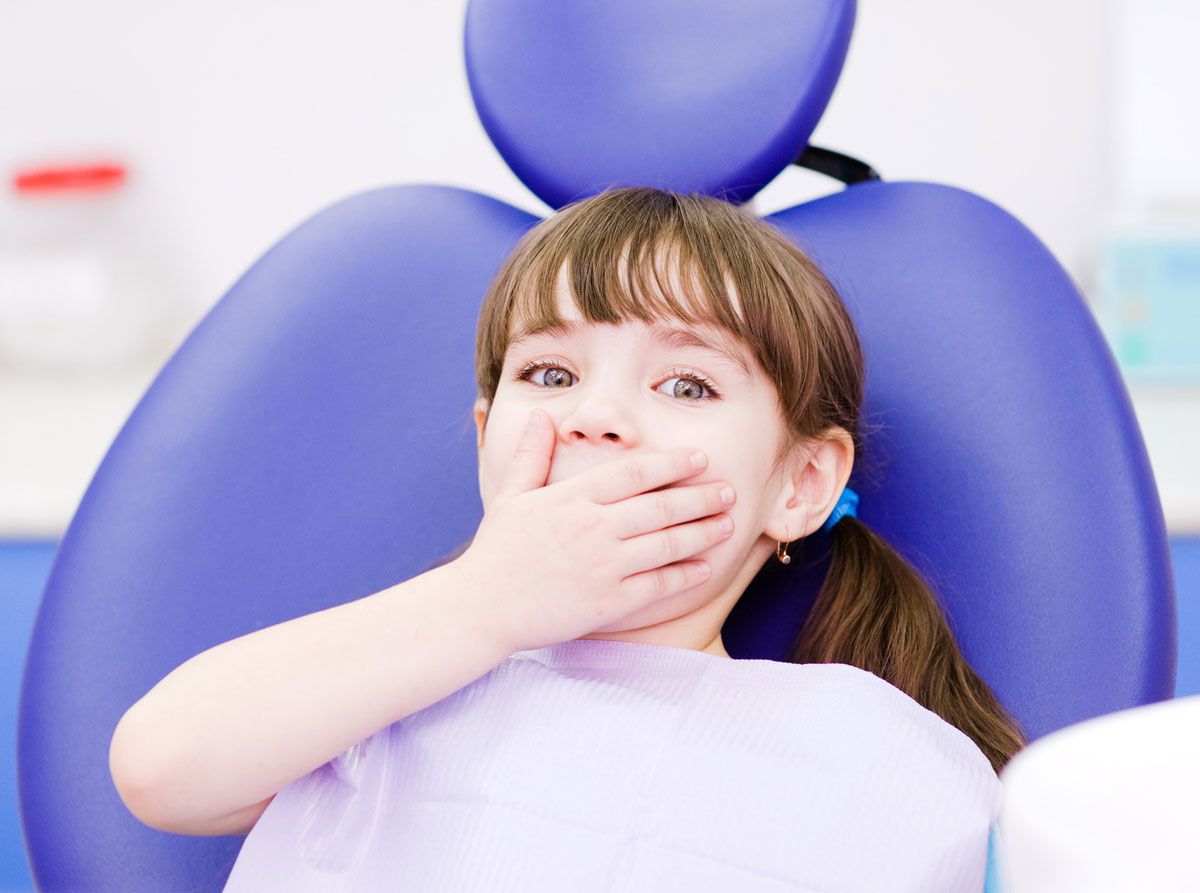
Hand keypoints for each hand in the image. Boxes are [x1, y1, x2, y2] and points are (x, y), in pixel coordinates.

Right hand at [455, 408, 735, 652]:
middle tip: (729, 490)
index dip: (672, 463)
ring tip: (727, 523)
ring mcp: (602, 565)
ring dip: (702, 531)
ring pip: (667, 543)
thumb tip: (544, 416)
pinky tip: (705, 566)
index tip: (699, 459)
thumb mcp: (510, 495)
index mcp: (572, 497)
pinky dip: (685, 574)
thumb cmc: (496, 551)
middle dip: (701, 496)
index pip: (635, 472)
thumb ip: (532, 455)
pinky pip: (657, 585)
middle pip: (661, 505)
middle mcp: (592, 527)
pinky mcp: (607, 601)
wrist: (480, 607)